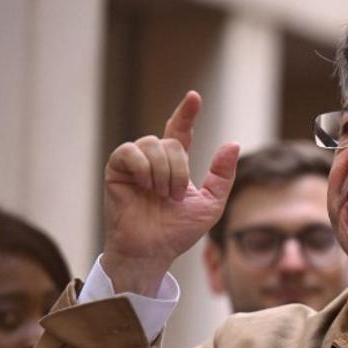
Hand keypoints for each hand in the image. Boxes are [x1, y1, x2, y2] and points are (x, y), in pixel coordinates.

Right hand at [102, 91, 238, 295]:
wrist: (153, 251)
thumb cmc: (178, 231)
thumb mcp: (211, 204)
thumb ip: (222, 175)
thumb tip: (232, 144)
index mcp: (174, 164)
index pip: (180, 130)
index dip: (186, 113)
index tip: (194, 97)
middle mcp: (154, 160)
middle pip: (170, 141)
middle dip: (179, 169)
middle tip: (174, 196)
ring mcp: (134, 164)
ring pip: (152, 144)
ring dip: (164, 171)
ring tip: (161, 194)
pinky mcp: (116, 170)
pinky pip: (130, 151)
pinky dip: (143, 167)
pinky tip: (146, 186)